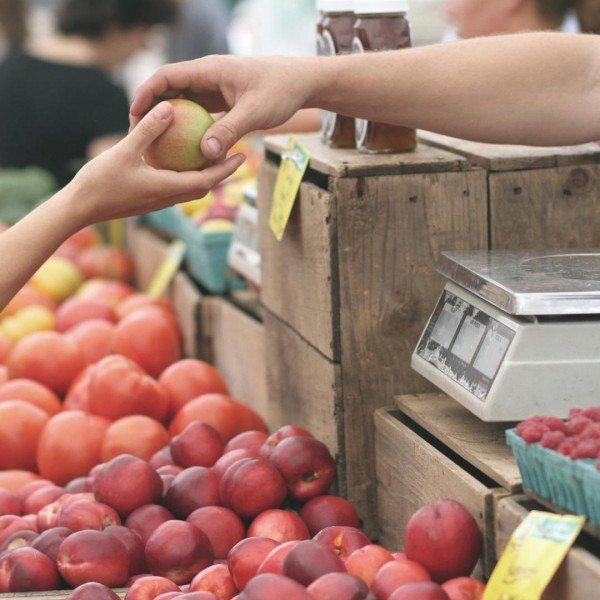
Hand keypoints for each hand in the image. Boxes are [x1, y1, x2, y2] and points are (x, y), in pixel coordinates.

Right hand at [68, 100, 245, 227]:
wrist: (80, 209)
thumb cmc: (100, 182)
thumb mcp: (124, 150)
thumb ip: (148, 130)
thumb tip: (169, 108)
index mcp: (168, 188)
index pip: (208, 180)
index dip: (227, 169)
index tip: (242, 156)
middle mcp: (168, 198)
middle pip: (204, 186)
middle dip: (221, 173)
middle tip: (234, 154)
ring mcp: (158, 201)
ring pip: (189, 188)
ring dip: (204, 175)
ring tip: (210, 155)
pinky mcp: (148, 200)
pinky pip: (174, 187)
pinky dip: (184, 175)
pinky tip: (178, 160)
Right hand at [129, 55, 314, 161]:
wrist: (300, 83)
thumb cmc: (280, 91)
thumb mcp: (255, 112)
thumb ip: (229, 131)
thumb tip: (205, 154)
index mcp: (208, 70)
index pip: (166, 77)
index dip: (146, 94)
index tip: (134, 116)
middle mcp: (207, 77)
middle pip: (168, 90)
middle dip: (151, 110)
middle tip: (139, 135)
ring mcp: (213, 88)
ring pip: (182, 102)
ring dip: (168, 121)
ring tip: (155, 144)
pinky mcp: (221, 100)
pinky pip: (198, 113)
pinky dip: (188, 128)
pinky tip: (184, 149)